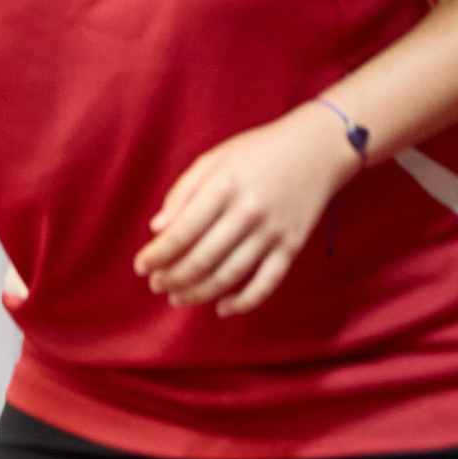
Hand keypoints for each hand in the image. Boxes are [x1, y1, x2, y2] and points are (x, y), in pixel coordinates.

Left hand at [134, 104, 360, 315]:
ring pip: (229, 276)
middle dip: (172, 278)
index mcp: (223, 187)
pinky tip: (221, 308)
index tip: (141, 267)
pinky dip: (243, 302)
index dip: (157, 255)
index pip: (181, 232)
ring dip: (198, 293)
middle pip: (202, 259)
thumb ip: (182, 193)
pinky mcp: (292, 247)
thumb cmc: (256, 153)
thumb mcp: (213, 160)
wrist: (317, 150)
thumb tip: (157, 229)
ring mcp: (272, 232)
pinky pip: (266, 284)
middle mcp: (248, 212)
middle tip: (155, 285)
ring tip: (177, 297)